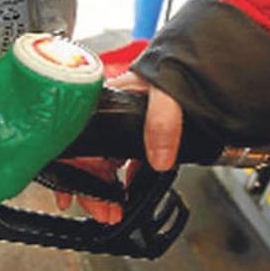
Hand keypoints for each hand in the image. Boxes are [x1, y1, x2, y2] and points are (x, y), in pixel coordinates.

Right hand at [54, 72, 184, 222]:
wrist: (198, 58)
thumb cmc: (174, 64)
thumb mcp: (167, 92)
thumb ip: (162, 122)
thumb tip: (158, 158)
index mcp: (104, 100)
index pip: (76, 141)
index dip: (71, 171)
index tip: (71, 196)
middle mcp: (107, 112)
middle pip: (87, 156)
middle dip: (90, 189)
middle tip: (105, 212)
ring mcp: (120, 123)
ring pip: (101, 161)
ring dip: (104, 188)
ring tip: (113, 209)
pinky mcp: (136, 131)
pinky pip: (122, 159)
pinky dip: (121, 178)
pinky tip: (127, 191)